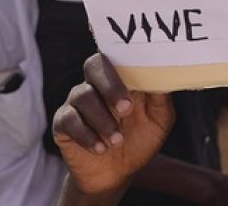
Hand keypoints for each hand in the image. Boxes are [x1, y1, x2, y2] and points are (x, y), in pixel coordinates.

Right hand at [53, 53, 175, 195]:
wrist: (116, 174)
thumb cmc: (139, 140)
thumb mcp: (159, 121)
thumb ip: (161, 98)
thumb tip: (165, 75)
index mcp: (121, 78)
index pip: (117, 54)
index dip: (123, 56)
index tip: (138, 71)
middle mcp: (96, 84)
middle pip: (94, 66)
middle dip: (110, 86)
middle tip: (126, 109)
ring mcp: (77, 102)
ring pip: (83, 96)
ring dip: (103, 120)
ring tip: (117, 141)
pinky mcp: (63, 123)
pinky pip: (69, 120)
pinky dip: (87, 135)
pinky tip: (101, 148)